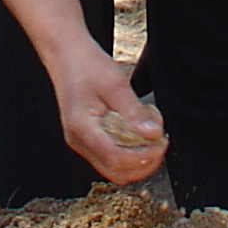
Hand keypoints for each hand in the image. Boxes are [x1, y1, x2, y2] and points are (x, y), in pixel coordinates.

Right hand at [52, 47, 166, 184]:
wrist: (66, 55)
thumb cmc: (86, 65)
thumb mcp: (115, 83)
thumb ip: (134, 111)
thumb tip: (153, 134)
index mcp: (82, 128)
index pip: (115, 158)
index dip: (143, 156)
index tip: (161, 142)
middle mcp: (79, 141)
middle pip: (116, 172)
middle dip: (143, 163)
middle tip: (161, 143)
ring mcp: (81, 142)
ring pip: (113, 168)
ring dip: (137, 160)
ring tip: (152, 139)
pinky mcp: (87, 139)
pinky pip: (110, 157)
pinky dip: (128, 152)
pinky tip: (139, 134)